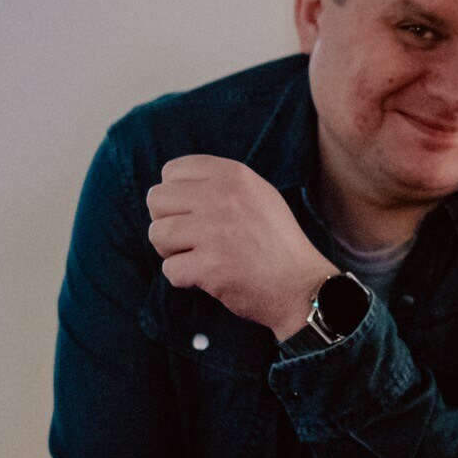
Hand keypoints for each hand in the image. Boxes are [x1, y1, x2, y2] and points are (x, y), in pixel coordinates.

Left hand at [145, 155, 335, 336]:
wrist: (301, 286)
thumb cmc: (276, 243)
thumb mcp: (258, 195)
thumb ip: (221, 184)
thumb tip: (174, 184)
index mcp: (234, 175)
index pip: (172, 170)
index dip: (175, 195)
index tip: (192, 213)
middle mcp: (222, 197)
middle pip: (156, 199)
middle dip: (167, 221)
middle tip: (191, 239)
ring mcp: (214, 231)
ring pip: (156, 233)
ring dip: (172, 251)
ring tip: (199, 257)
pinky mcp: (209, 266)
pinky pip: (169, 269)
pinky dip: (183, 278)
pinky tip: (207, 277)